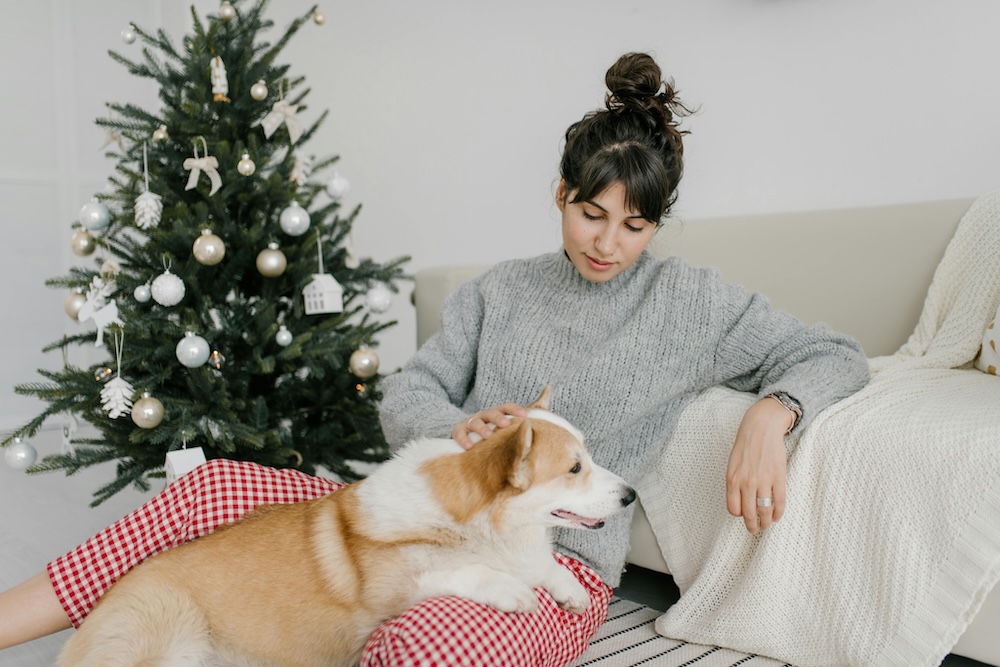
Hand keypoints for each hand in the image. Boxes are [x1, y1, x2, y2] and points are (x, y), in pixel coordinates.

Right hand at [452, 403, 527, 449]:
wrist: (467, 438)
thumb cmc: (493, 433)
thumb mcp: (506, 427)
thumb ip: (525, 417)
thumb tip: (548, 394)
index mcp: (497, 413)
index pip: (506, 407)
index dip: (515, 410)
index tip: (525, 415)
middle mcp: (484, 415)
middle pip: (492, 413)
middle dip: (499, 418)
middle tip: (506, 424)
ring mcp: (471, 422)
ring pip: (476, 422)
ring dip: (482, 429)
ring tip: (488, 436)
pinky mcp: (458, 430)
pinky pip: (460, 433)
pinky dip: (463, 439)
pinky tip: (469, 447)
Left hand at [725, 397, 793, 533]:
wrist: (761, 428)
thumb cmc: (745, 446)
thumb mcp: (732, 465)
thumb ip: (734, 483)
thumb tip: (740, 503)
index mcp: (732, 480)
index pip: (733, 509)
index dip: (739, 515)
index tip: (743, 516)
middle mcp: (746, 483)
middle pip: (749, 514)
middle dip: (752, 526)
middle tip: (754, 530)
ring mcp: (763, 481)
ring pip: (764, 511)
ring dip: (765, 523)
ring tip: (766, 526)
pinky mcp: (778, 478)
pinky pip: (779, 502)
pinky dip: (778, 513)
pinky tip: (777, 517)